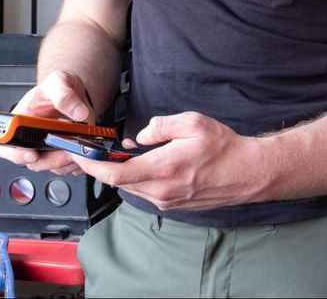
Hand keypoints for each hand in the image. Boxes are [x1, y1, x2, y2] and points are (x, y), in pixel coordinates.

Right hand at [0, 70, 93, 174]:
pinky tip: (84, 146)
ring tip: (80, 143)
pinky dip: (78, 162)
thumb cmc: (58, 88)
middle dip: (52, 159)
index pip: (7, 146)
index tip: (32, 154)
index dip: (17, 154)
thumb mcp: (59, 82)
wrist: (74, 94)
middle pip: (33, 162)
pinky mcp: (62, 154)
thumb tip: (78, 112)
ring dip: (68, 160)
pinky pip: (69, 167)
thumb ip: (64, 95)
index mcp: (20, 122)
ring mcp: (47, 149)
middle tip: (68, 148)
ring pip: (53, 167)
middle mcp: (30, 139)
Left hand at [68, 111, 268, 210]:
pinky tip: (150, 163)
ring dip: (125, 170)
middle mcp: (162, 190)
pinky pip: (147, 191)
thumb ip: (160, 126)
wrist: (247, 172)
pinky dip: (140, 177)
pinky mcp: (173, 205)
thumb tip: (140, 136)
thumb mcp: (193, 123)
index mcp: (164, 168)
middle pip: (119, 182)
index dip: (91, 166)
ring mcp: (167, 201)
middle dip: (104, 165)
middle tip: (99, 148)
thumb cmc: (224, 148)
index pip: (115, 174)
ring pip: (133, 186)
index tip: (79, 154)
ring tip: (130, 152)